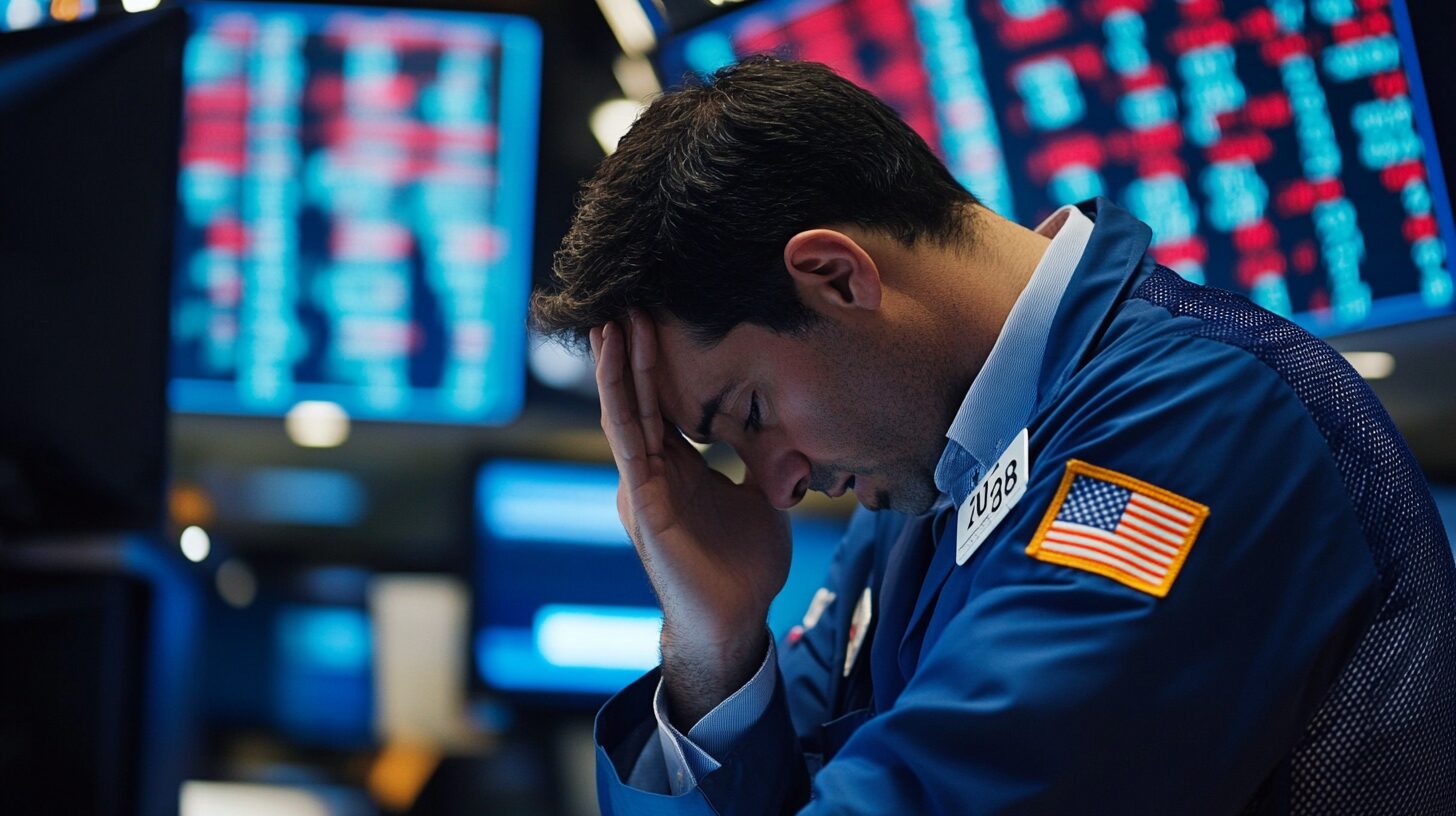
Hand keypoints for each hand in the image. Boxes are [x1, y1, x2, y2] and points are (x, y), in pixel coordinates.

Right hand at [591, 312, 791, 725]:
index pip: (660, 400)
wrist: (736, 620)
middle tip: (627, 294)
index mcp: (675, 466)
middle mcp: (650, 470)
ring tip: (613, 316)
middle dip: (632, 347)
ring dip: (618, 363)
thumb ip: (764, 460)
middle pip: (637, 396)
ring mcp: (641, 484)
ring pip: (624, 410)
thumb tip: (783, 426)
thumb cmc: (744, 564)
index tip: (658, 312)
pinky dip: (620, 396)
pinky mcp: (642, 502)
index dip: (657, 359)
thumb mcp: (764, 496)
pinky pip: (629, 439)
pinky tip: (616, 362)